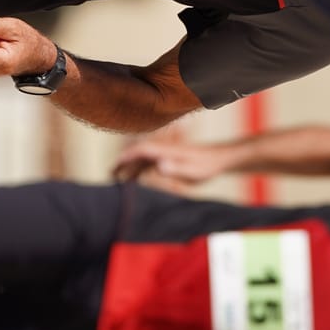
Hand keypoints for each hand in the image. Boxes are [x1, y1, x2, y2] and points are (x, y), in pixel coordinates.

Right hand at [113, 138, 230, 185]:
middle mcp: (163, 151)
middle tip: (110, 174)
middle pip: (138, 154)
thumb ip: (176, 168)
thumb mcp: (192, 169)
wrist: (219, 159)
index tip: (115, 165)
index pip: (142, 150)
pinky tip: (135, 179)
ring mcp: (165, 155)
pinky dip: (140, 170)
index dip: (127, 157)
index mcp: (166, 151)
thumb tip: (158, 166)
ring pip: (142, 160)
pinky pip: (150, 164)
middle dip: (123, 162)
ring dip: (130, 167)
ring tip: (117, 178)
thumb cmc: (206, 165)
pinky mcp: (169, 160)